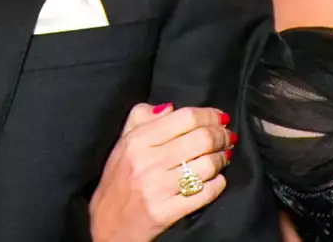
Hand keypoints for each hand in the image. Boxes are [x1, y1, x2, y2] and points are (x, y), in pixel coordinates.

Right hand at [90, 103, 234, 241]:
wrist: (104, 226)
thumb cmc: (117, 181)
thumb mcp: (122, 143)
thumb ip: (141, 117)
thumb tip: (171, 107)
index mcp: (137, 140)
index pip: (185, 117)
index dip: (210, 115)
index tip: (222, 118)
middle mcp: (146, 161)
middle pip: (201, 138)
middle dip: (222, 136)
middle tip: (228, 138)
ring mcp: (157, 188)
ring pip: (207, 165)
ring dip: (222, 159)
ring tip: (223, 158)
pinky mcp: (165, 212)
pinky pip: (205, 193)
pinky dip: (218, 184)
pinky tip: (216, 180)